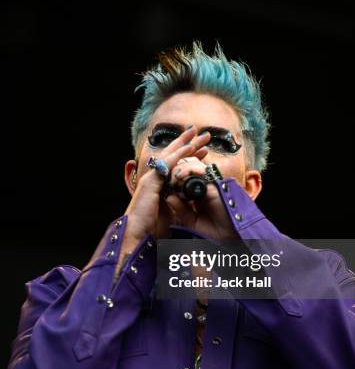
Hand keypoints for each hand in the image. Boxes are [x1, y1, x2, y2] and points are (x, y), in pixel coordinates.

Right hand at [117, 127, 210, 270]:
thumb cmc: (152, 229)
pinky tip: (189, 147)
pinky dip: (178, 155)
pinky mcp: (150, 182)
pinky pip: (166, 164)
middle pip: (172, 155)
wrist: (137, 236)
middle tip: (202, 134)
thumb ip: (179, 203)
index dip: (189, 156)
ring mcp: (151, 178)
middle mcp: (153, 178)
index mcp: (159, 185)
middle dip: (188, 143)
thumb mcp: (170, 213)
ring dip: (185, 143)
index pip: (175, 165)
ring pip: (170, 156)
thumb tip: (191, 201)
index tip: (203, 150)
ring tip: (198, 133)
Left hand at [165, 156, 237, 240]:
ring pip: (193, 165)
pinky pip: (202, 171)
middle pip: (186, 168)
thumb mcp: (191, 221)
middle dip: (175, 168)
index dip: (171, 177)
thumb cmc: (213, 231)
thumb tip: (169, 197)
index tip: (162, 181)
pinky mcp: (215, 183)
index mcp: (195, 195)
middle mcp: (202, 186)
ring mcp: (209, 183)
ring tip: (173, 177)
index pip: (181, 179)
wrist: (230, 237)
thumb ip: (181, 210)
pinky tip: (181, 175)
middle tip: (166, 177)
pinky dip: (191, 169)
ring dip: (181, 168)